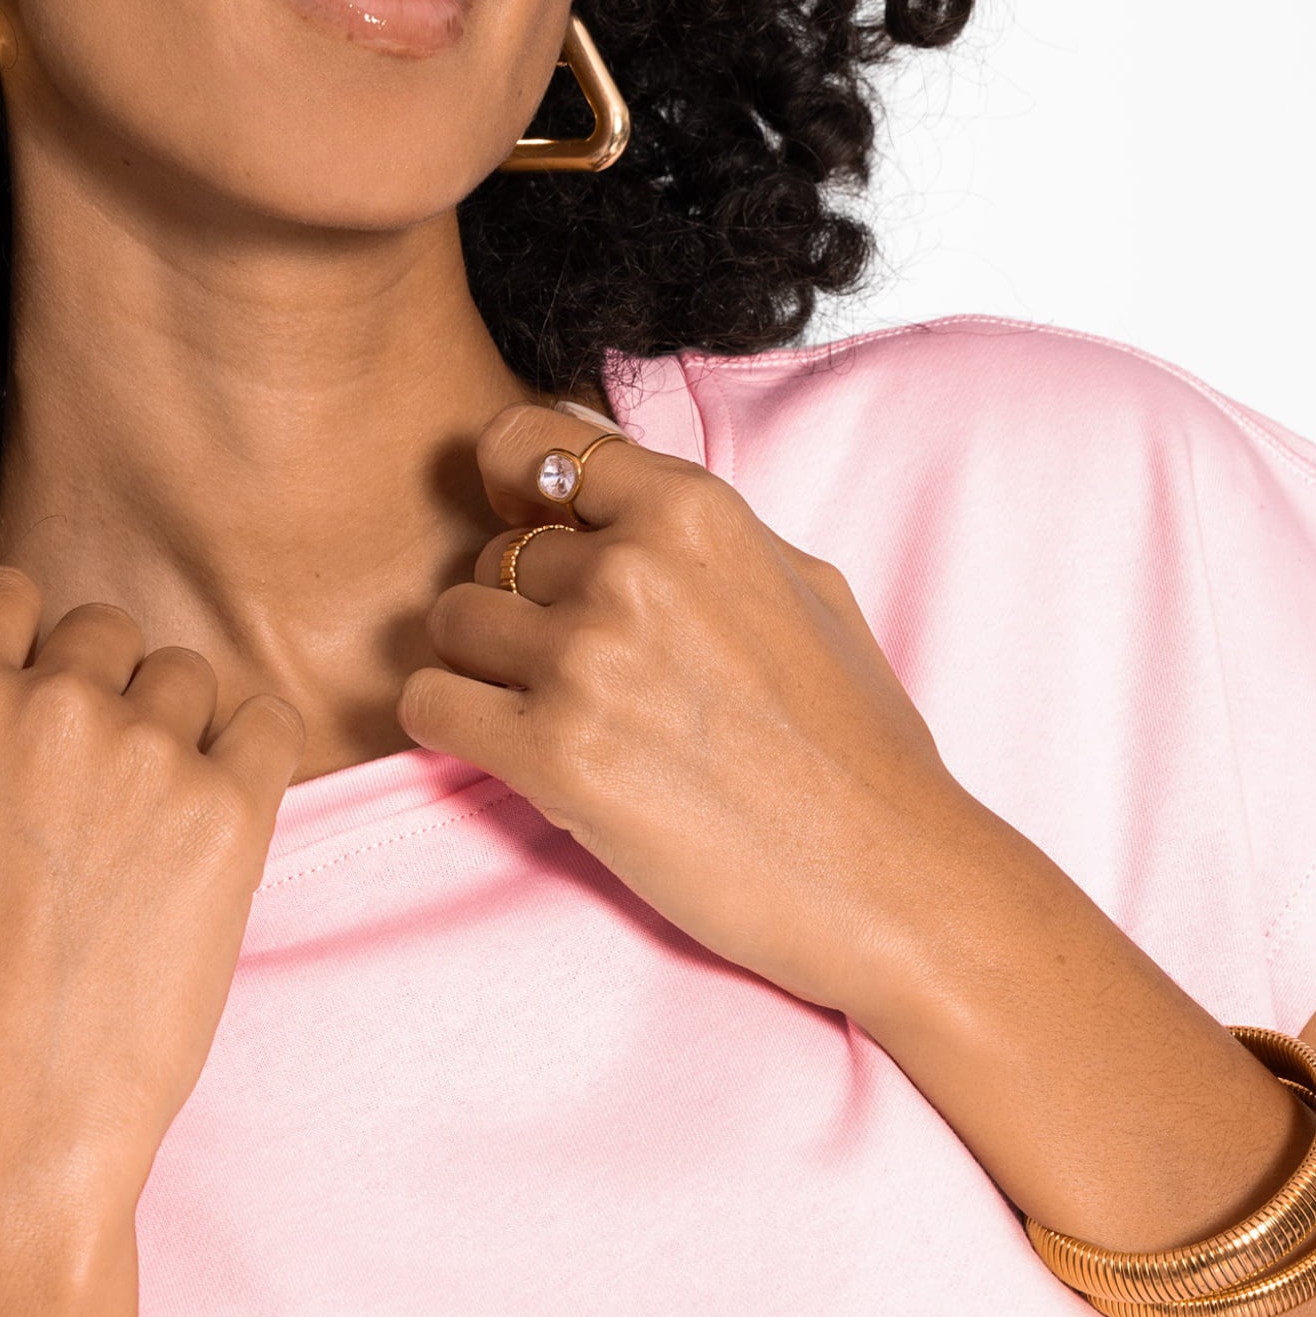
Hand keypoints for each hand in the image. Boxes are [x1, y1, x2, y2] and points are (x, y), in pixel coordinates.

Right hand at [0, 566, 304, 1214]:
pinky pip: (268, 725)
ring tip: (150, 820)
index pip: (11, 597)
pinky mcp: (230, 812)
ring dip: (176, 726)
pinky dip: (250, 755)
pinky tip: (218, 816)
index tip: (38, 695)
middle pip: (105, 631)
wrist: (9, 1128)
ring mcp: (146, 755)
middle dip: (103, 690)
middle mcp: (49, 709)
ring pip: (186, 676)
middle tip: (97, 781)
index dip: (27, 645)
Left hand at [399, 403, 972, 1027]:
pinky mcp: (552, 756)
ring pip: (450, 622)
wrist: (886, 873)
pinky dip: (449, 725)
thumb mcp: (806, 585)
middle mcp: (632, 570)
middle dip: (518, 607)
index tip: (524, 524)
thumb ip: (701, 531)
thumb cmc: (857, 740)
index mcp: (693, 511)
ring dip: (480, 666)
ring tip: (546, 712)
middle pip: (492, 553)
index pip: (530, 444)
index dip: (513, 486)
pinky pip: (429, 704)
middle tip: (579, 669)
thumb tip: (618, 490)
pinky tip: (503, 749)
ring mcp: (587, 661)